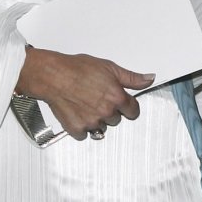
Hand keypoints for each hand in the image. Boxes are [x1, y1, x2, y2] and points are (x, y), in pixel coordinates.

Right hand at [17, 46, 153, 140]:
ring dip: (96, 119)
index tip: (122, 103)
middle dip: (110, 110)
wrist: (52, 76)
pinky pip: (85, 134)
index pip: (134, 111)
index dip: (128, 106)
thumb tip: (149, 79)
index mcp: (117, 97)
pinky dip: (82, 126)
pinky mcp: (77, 129)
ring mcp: (92, 122)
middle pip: (117, 119)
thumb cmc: (76, 69)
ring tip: (85, 103)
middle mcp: (106, 112)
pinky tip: (77, 112)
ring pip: (101, 127)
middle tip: (97, 98)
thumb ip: (131, 78)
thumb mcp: (109, 67)